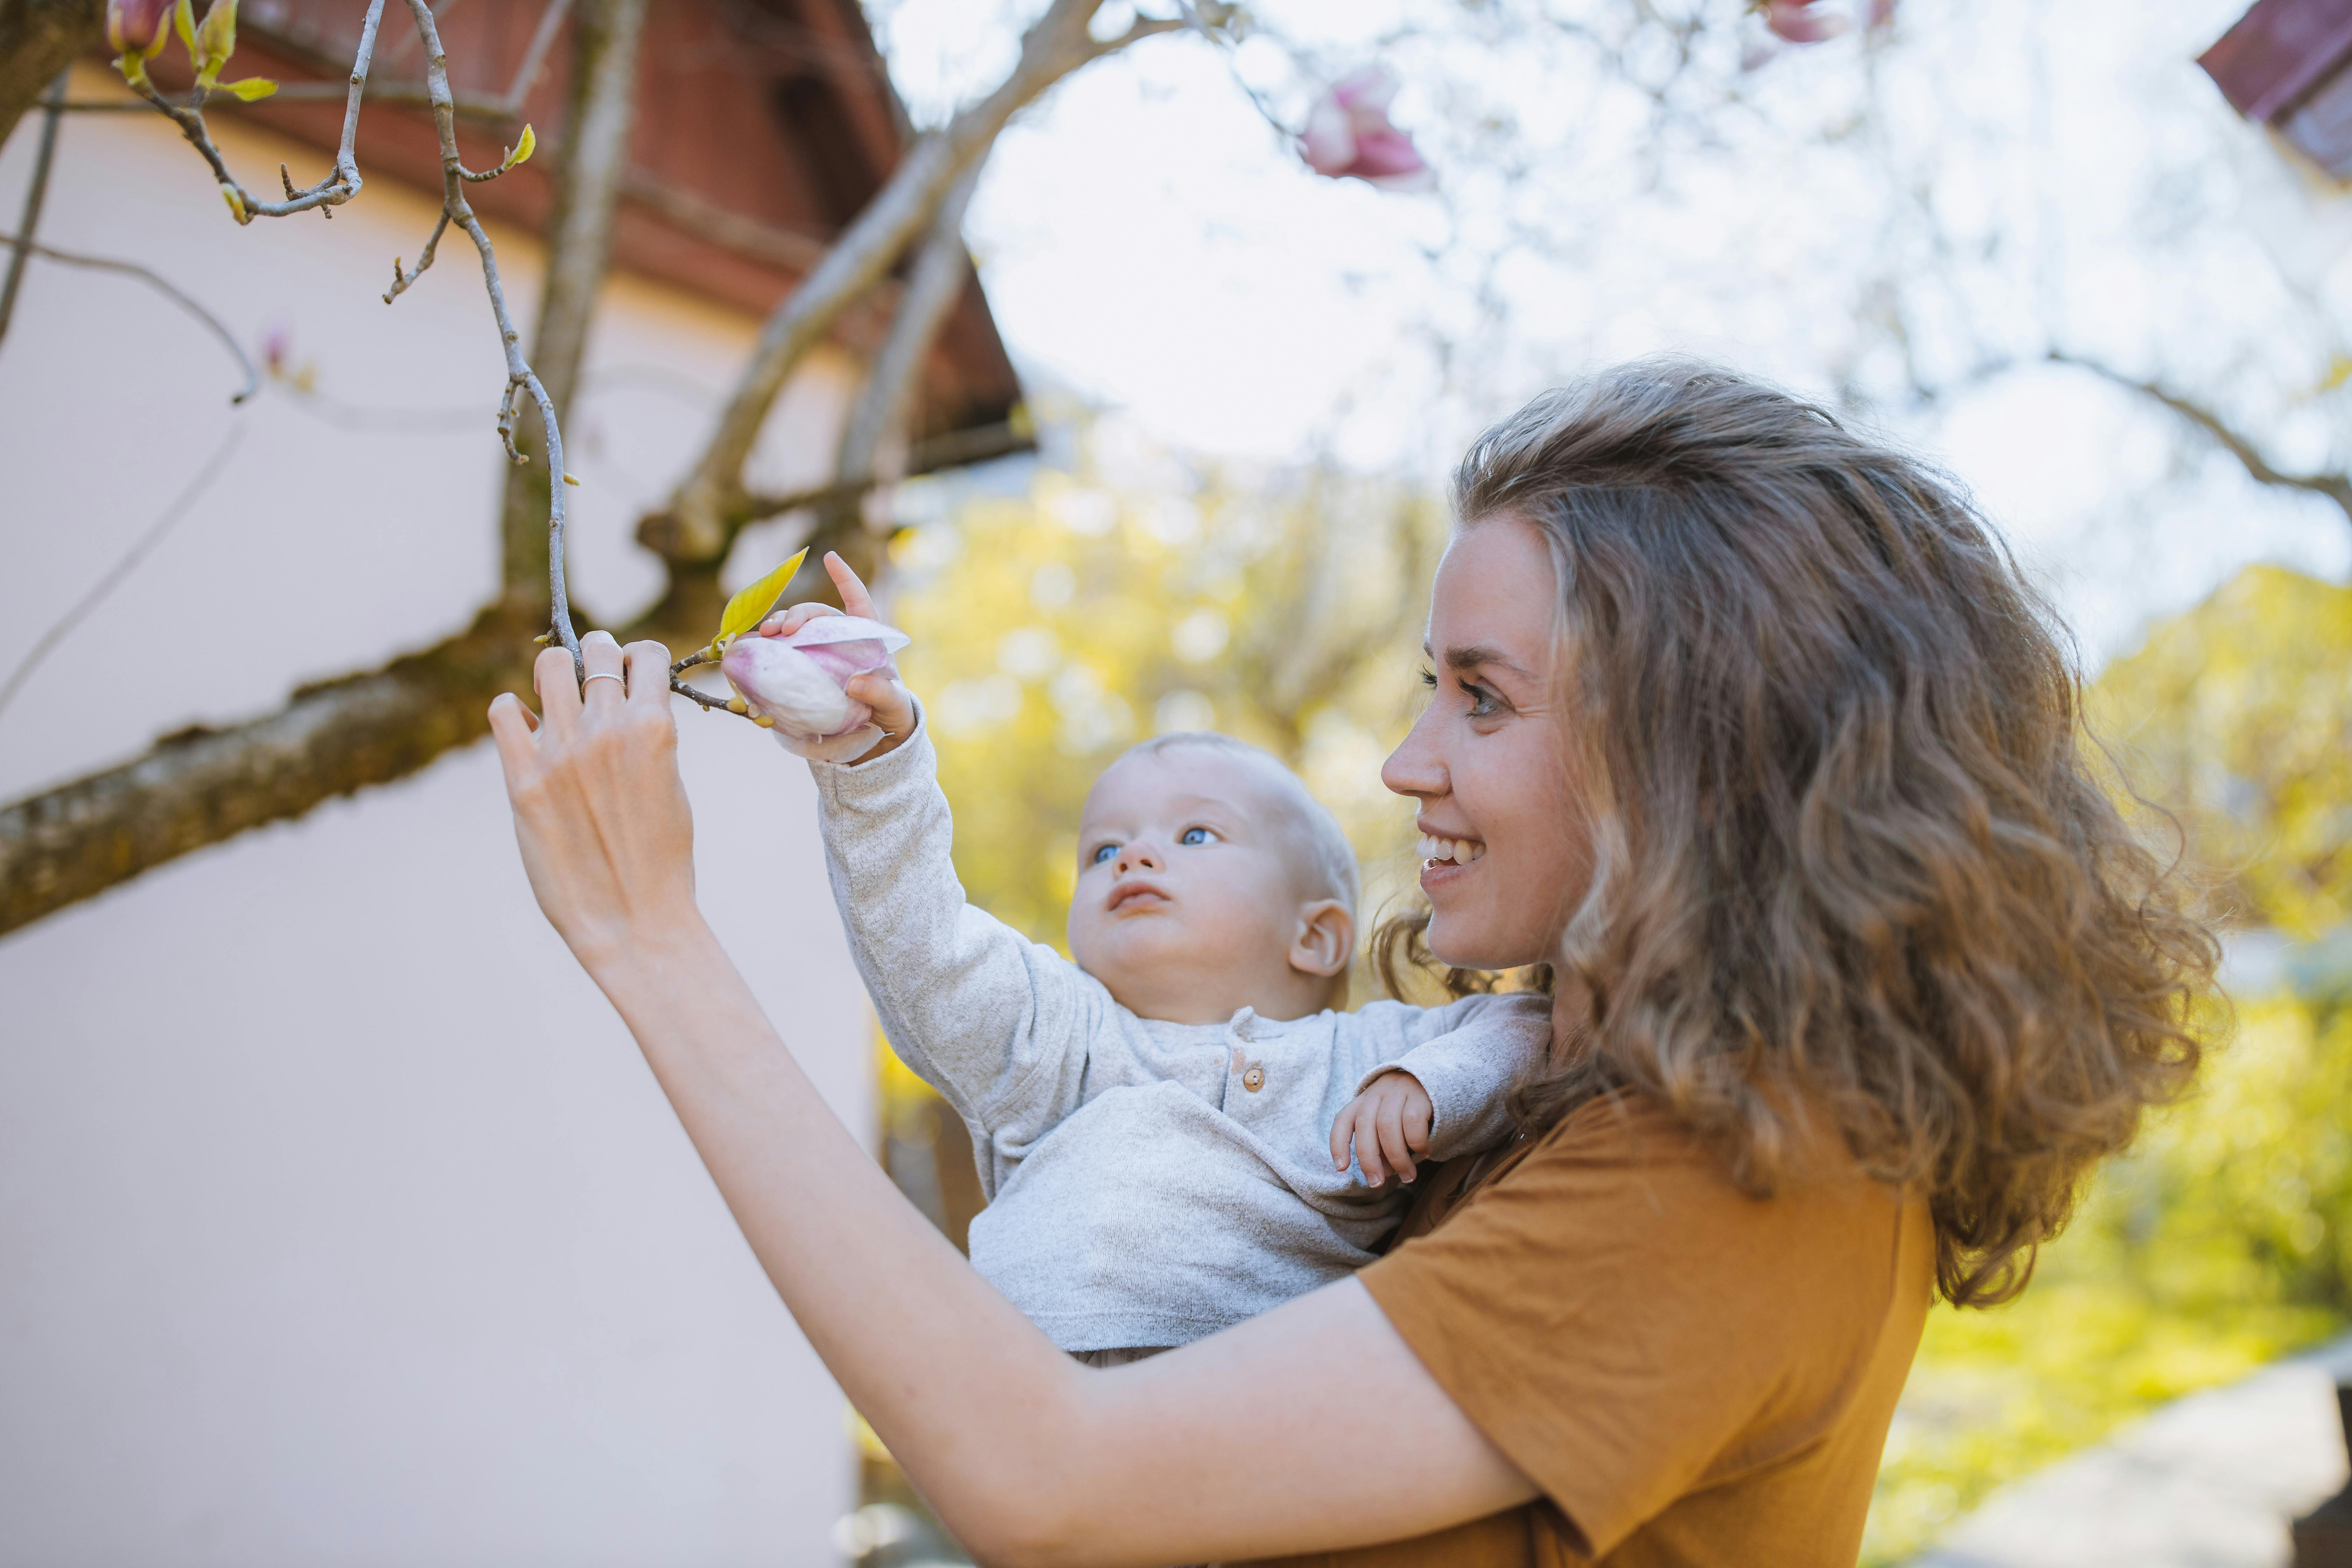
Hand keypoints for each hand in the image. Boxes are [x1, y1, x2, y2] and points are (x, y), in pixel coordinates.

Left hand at [488, 631, 699, 971]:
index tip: (632, 675)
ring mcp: (561, 753)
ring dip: (556, 675)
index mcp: (655, 729)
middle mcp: (607, 730)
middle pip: (596, 649)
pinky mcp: (522, 781)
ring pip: (549, 668)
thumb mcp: (671, 786)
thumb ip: (649, 739)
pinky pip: (503, 713)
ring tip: (558, 700)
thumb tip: (625, 706)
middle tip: (594, 683)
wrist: (634, 919)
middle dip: (597, 657)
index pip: (645, 655)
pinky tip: (526, 730)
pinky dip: (512, 711)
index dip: (638, 660)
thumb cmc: (663, 860)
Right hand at [758, 550, 915, 763]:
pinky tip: (752, 651)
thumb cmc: (891, 713)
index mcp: (867, 640)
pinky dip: (766, 651)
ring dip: (777, 626)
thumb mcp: (894, 706)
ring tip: (764, 635)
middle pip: (817, 616)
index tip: (829, 558)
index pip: (858, 603)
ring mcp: (817, 657)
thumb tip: (855, 684)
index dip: (845, 579)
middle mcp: (839, 642)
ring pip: (795, 630)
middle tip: (784, 629)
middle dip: (797, 614)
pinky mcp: (801, 675)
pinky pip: (781, 656)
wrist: (874, 740)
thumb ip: (880, 694)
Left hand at [1330, 1071, 1433, 1187]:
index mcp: (1363, 1101)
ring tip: (1407, 1176)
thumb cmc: (1408, 1112)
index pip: (1343, 1119)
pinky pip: (1413, 1121)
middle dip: (1369, 1160)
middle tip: (1376, 1183)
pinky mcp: (1420, 1094)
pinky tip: (1425, 1152)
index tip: (1341, 1168)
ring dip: (1396, 1157)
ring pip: (1388, 1126)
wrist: (1438, 1083)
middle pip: (1365, 1126)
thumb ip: (1382, 1147)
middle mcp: (1377, 1093)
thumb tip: (1383, 1172)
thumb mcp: (1389, 1126)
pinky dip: (1417, 1143)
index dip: (1339, 1144)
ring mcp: (1398, 1090)